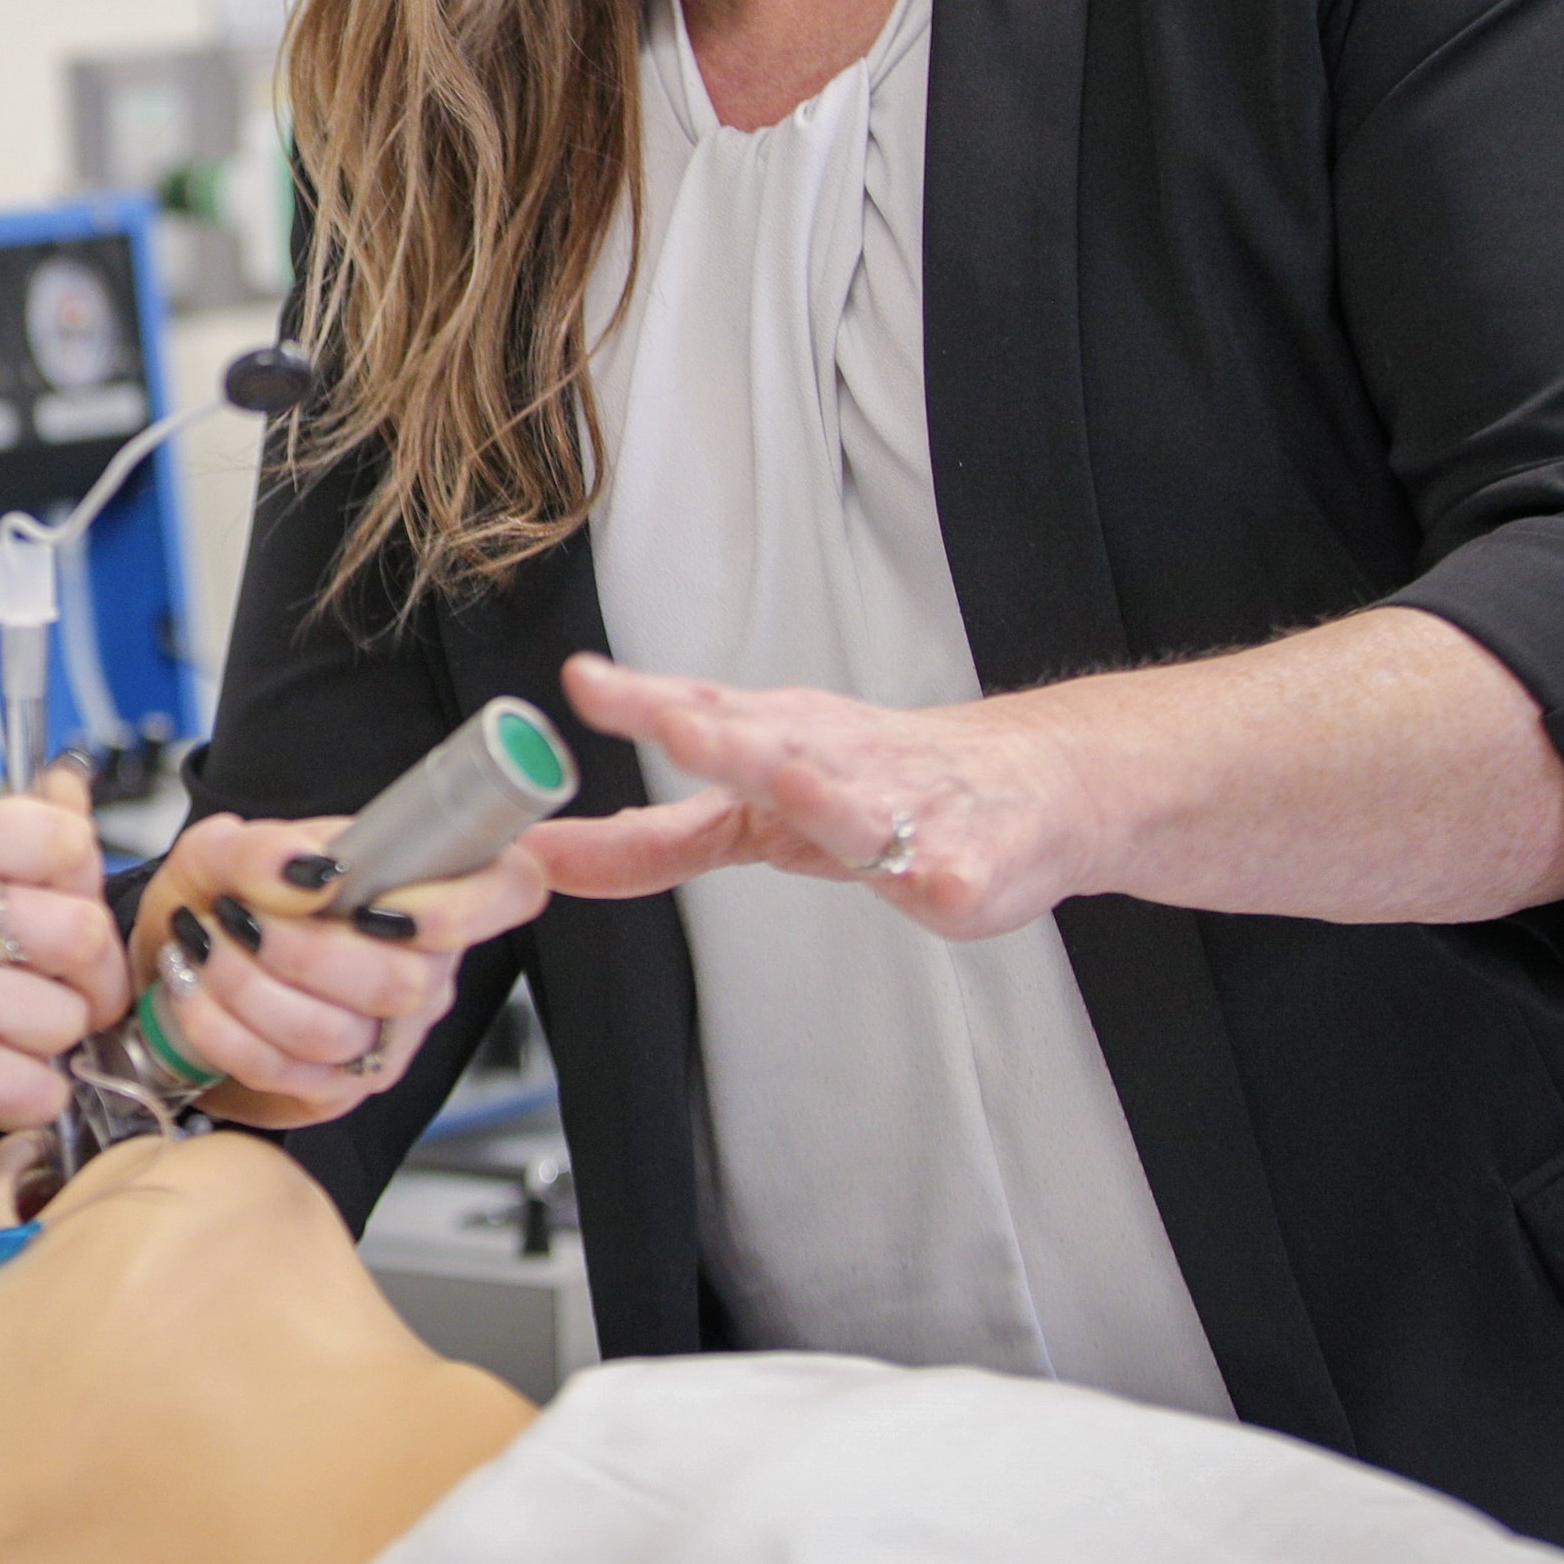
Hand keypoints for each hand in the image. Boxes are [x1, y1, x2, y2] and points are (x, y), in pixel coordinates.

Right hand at [0, 763, 131, 1166]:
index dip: (85, 885)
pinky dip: (27, 1100)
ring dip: (49, 1047)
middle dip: (91, 981)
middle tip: (63, 1000)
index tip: (67, 917)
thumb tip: (74, 790)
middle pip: (82, 929)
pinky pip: (42, 1088)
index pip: (60, 835)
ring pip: (66, 1015)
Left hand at [122, 810, 543, 1130]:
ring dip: (245, 986)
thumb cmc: (223, 895)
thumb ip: (261, 850)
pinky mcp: (338, 1088)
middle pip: (403, 982)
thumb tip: (310, 874)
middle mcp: (424, 968)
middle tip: (236, 917)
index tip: (377, 908)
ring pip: (334, 1033)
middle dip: (299, 950)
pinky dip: (221, 1026)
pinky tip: (195, 988)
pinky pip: (285, 1071)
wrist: (181, 959)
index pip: (510, 890)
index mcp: (426, 886)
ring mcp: (387, 1037)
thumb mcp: (223, 849)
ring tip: (204, 945)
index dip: (465, 907)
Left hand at [538, 653, 1096, 939]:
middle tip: (678, 720)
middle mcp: (831, 761)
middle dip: (724, 737)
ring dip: (824, 796)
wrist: (1019, 785)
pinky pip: (952, 873)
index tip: (582, 681)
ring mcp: (902, 810)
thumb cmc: (870, 785)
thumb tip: (544, 855)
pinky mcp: (965, 864)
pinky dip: (945, 876)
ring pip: (859, 805)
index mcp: (775, 739)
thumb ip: (649, 838)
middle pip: (770, 748)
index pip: (698, 710)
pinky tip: (938, 882)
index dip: (639, 698)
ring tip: (789, 783)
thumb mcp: (747, 814)